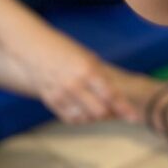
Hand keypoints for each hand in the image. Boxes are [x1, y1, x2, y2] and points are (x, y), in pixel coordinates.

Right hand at [19, 35, 138, 124]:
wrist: (33, 49)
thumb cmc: (65, 51)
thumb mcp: (88, 59)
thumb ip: (102, 77)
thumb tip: (119, 96)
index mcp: (87, 70)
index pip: (110, 94)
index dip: (124, 108)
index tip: (134, 117)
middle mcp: (74, 84)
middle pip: (99, 111)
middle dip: (110, 113)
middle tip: (116, 111)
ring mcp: (61, 94)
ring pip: (85, 117)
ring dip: (95, 116)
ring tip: (98, 107)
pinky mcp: (51, 101)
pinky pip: (71, 118)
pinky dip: (81, 117)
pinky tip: (84, 110)